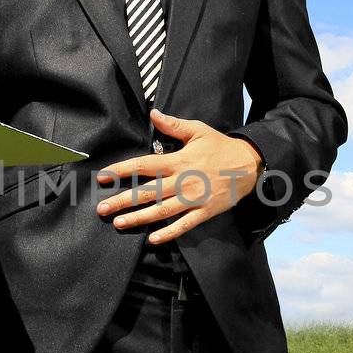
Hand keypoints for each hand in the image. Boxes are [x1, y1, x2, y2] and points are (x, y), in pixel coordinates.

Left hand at [94, 107, 263, 243]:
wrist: (250, 164)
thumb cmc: (221, 146)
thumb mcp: (198, 130)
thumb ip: (174, 125)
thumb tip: (154, 113)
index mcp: (178, 160)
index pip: (144, 165)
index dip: (122, 171)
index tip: (103, 177)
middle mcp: (183, 181)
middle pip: (147, 192)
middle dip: (123, 200)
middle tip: (102, 209)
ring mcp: (194, 198)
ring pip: (161, 211)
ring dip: (139, 218)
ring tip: (118, 223)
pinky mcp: (205, 212)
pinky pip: (184, 224)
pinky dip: (169, 233)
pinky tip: (152, 239)